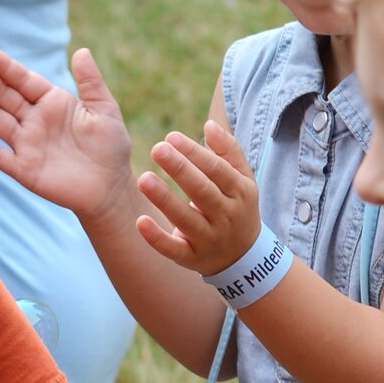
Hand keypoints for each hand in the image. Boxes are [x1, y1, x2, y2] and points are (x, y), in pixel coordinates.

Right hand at [0, 46, 136, 224]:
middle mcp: (34, 120)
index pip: (24, 81)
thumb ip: (91, 82)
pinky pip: (2, 157)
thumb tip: (81, 51)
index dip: (7, 68)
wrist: (110, 187)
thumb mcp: (105, 109)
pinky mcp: (24, 170)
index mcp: (51, 102)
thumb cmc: (110, 147)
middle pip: (5, 96)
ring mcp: (27, 144)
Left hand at [134, 117, 260, 274]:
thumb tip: (209, 124)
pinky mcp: (191, 258)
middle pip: (202, 191)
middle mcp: (226, 216)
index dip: (195, 153)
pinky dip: (156, 238)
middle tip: (157, 148)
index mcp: (239, 192)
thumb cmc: (236, 205)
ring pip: (185, 219)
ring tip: (143, 178)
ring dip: (164, 199)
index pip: (216, 170)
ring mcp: (209, 239)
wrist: (243, 256)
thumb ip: (228, 150)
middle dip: (180, 169)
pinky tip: (140, 221)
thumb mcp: (242, 179)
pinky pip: (173, 249)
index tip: (171, 137)